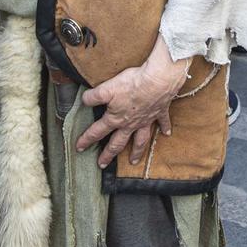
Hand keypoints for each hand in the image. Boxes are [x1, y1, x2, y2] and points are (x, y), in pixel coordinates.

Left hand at [76, 45, 190, 168]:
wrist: (157, 81)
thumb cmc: (132, 84)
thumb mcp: (106, 89)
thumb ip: (93, 97)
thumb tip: (84, 101)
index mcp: (116, 118)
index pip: (97, 132)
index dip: (86, 140)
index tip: (79, 148)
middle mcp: (130, 123)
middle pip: (117, 143)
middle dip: (109, 155)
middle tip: (102, 165)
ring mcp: (146, 120)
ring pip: (140, 140)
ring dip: (137, 151)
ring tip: (134, 161)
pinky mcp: (159, 112)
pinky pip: (162, 122)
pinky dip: (164, 128)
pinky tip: (166, 133)